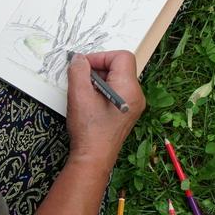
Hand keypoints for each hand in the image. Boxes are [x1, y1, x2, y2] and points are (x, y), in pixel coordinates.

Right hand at [65, 51, 145, 169]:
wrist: (93, 158)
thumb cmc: (89, 130)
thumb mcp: (79, 95)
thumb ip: (78, 70)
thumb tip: (79, 59)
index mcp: (129, 88)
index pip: (121, 57)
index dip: (101, 56)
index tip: (84, 65)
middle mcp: (136, 95)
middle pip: (120, 67)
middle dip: (98, 68)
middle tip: (81, 78)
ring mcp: (133, 105)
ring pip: (117, 78)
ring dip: (99, 79)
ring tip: (84, 91)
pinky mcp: (127, 112)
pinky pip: (117, 91)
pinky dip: (103, 89)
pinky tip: (90, 100)